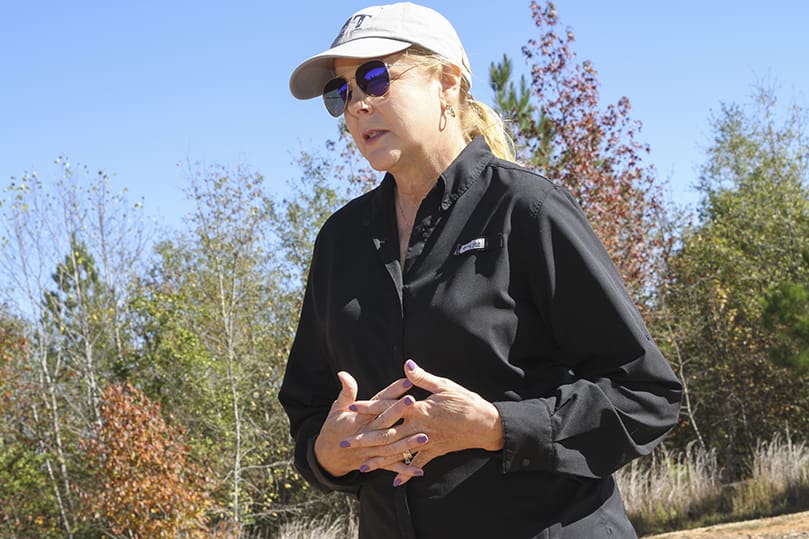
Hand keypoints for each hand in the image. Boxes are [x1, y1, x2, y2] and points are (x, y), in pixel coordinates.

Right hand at [313, 371, 427, 477]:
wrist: (327, 456)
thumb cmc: (334, 428)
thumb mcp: (337, 408)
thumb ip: (346, 391)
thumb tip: (342, 373)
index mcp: (359, 419)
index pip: (377, 403)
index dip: (391, 392)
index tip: (407, 382)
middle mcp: (366, 434)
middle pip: (384, 423)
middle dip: (399, 412)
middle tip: (415, 402)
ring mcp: (370, 450)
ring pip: (390, 446)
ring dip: (407, 443)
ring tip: (424, 437)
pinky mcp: (374, 462)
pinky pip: (390, 467)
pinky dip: (404, 469)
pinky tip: (419, 470)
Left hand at [348, 359, 503, 485]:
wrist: (486, 425)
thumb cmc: (466, 402)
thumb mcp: (445, 385)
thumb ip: (423, 378)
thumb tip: (406, 365)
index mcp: (419, 410)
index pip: (388, 407)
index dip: (369, 407)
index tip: (352, 408)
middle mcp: (419, 428)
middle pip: (387, 434)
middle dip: (365, 439)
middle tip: (345, 443)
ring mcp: (426, 442)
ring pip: (398, 453)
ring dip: (380, 460)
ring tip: (362, 467)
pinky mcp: (435, 451)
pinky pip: (418, 463)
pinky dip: (407, 472)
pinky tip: (395, 481)